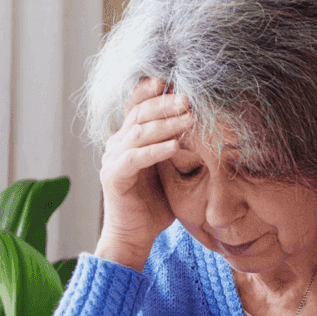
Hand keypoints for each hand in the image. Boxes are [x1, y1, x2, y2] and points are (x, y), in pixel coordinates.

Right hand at [94, 78, 190, 270]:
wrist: (135, 235)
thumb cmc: (156, 205)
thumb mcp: (171, 172)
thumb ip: (178, 149)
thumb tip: (203, 129)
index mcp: (128, 139)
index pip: (136, 107)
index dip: (150, 92)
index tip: (171, 80)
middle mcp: (117, 144)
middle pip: (139, 114)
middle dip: (165, 104)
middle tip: (189, 97)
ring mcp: (113, 159)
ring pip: (139, 133)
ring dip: (166, 123)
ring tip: (189, 117)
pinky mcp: (114, 177)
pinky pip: (135, 158)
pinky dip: (156, 150)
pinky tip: (175, 145)